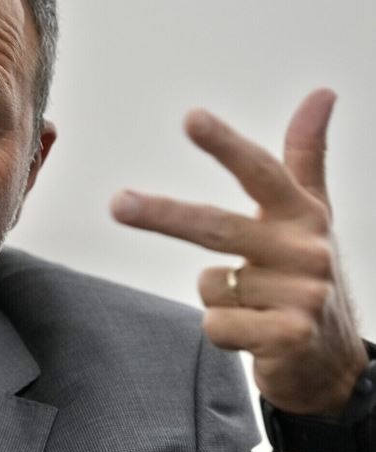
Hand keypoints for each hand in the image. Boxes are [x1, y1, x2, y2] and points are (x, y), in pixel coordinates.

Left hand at [110, 88, 368, 414]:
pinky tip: (253, 333)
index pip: (260, 172)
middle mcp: (306, 251)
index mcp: (303, 215)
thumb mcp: (312, 214)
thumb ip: (306, 155)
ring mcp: (302, 296)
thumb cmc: (306, 273)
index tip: (192, 117)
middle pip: (217, 227)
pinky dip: (222, 331)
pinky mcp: (289, 336)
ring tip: (253, 305)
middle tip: (118, 202)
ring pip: (209, 284)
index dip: (225, 145)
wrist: (331, 359)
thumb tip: (322, 92)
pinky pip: (216, 325)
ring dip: (217, 297)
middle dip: (163, 214)